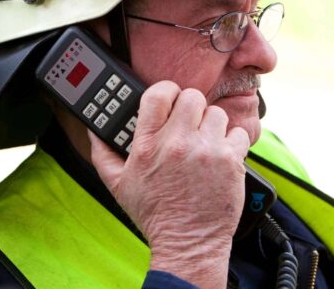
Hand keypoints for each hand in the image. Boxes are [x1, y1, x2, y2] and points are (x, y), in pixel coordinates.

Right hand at [89, 80, 250, 287]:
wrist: (188, 243)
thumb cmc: (155, 214)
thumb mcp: (117, 185)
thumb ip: (103, 153)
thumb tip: (94, 130)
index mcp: (148, 145)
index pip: (158, 94)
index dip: (166, 90)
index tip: (170, 97)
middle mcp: (177, 143)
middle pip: (192, 96)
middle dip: (191, 107)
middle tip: (189, 123)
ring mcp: (206, 150)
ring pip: (216, 113)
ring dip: (211, 125)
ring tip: (204, 143)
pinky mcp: (231, 161)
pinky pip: (239, 132)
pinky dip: (232, 141)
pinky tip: (221, 155)